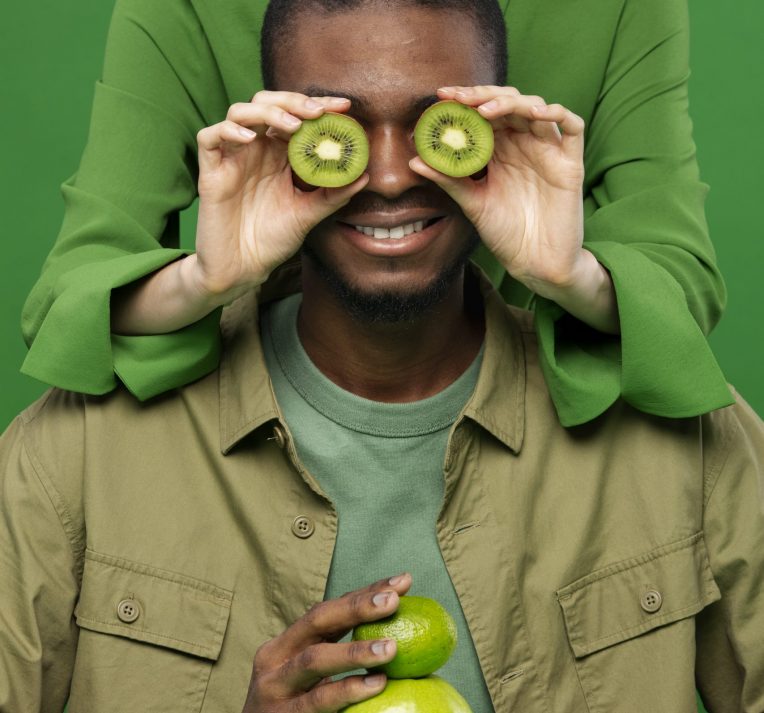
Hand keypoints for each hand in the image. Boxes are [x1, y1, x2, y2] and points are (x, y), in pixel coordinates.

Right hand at [193, 91, 369, 300]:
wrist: (243, 269)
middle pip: (267, 103)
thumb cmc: (272, 240)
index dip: (318, 105)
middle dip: (293, 101)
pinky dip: (228, 131)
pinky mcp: (211, 172)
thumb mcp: (308, 215)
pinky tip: (251, 139)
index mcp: (279, 155)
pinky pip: (209, 138)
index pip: (296, 116)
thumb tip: (364, 176)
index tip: (344, 107)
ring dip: (266, 111)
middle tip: (318, 111)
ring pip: (239, 112)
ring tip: (291, 125)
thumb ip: (333, 195)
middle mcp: (256, 149)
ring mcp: (232, 158)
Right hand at [241, 574, 411, 712]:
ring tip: (391, 648)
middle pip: (318, 620)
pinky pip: (317, 700)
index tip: (400, 582)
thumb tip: (399, 640)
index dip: (364, 593)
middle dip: (357, 607)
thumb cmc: (294, 709)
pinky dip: (347, 690)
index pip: (329, 609)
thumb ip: (340, 659)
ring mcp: (274, 686)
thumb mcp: (310, 679)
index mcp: (287, 642)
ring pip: (315, 659)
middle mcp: (276, 657)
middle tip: (394, 600)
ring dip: (355, 651)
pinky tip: (376, 685)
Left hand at [410, 85, 586, 297]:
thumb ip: (448, 180)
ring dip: (511, 103)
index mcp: (500, 150)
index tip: (441, 97)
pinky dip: (558, 113)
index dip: (465, 101)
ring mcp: (548, 151)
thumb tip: (413, 161)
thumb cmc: (505, 233)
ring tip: (485, 111)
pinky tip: (536, 113)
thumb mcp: (472, 204)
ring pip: (535, 108)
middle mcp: (524, 144)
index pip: (484, 113)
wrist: (534, 262)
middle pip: (508, 103)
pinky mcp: (570, 163)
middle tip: (459, 98)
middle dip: (483, 96)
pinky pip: (572, 127)